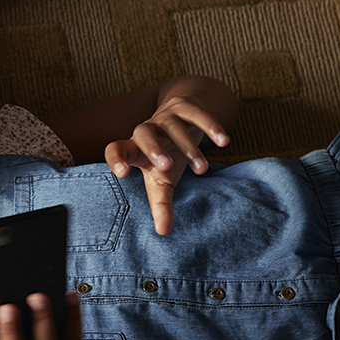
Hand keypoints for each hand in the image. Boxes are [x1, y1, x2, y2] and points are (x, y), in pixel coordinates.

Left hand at [104, 93, 229, 235]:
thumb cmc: (167, 155)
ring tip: (202, 169)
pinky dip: (210, 126)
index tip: (122, 173)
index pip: (116, 148)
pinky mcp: (187, 107)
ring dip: (188, 147)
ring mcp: (166, 116)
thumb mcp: (162, 180)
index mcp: (135, 148)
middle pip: (143, 133)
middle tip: (168, 167)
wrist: (182, 117)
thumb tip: (163, 232)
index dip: (116, 158)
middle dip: (154, 149)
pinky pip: (197, 114)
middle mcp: (147, 130)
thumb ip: (160, 204)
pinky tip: (224, 141)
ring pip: (173, 127)